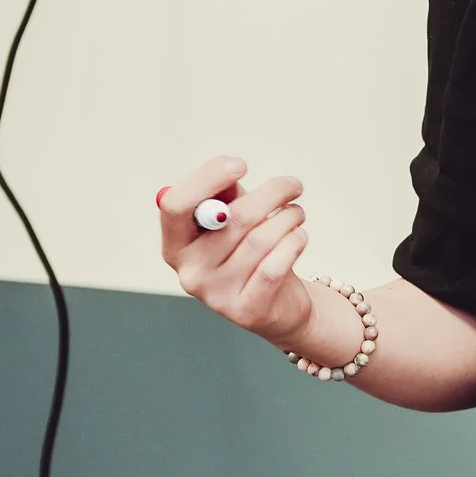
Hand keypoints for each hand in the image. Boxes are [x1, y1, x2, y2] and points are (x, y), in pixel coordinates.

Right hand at [156, 156, 314, 345]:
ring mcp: (215, 295)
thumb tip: (227, 170)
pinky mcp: (246, 312)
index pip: (175, 205)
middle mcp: (189, 271)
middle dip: (271, 193)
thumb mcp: (234, 218)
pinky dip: (294, 242)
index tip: (241, 165)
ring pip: (260, 240)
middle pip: (233, 219)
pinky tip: (299, 236)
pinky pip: (275, 266)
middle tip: (292, 185)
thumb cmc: (250, 249)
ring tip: (297, 213)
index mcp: (176, 243)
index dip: (207, 178)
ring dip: (289, 217)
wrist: (278, 304)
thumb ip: (225, 195)